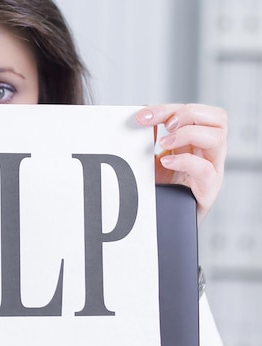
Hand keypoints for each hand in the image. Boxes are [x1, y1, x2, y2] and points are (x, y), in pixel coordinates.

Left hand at [135, 104, 227, 222]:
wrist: (161, 222)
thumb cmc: (160, 189)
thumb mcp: (151, 158)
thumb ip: (148, 138)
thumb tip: (141, 116)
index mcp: (196, 141)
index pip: (195, 112)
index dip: (169, 108)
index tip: (143, 115)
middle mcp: (209, 153)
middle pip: (217, 118)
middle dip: (188, 114)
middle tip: (164, 126)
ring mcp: (212, 170)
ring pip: (218, 138)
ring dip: (188, 134)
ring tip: (164, 143)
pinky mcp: (208, 190)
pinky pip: (206, 170)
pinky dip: (185, 161)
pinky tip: (166, 162)